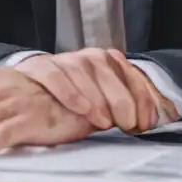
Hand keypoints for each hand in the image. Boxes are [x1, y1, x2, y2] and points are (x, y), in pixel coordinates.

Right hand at [15, 48, 170, 132]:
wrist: (33, 88)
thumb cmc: (76, 100)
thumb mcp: (105, 104)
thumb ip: (124, 108)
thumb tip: (148, 122)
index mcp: (111, 63)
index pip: (132, 77)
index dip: (142, 100)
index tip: (144, 123)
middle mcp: (90, 57)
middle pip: (109, 73)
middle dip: (122, 100)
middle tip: (126, 124)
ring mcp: (65, 60)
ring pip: (84, 73)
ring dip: (97, 98)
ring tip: (104, 122)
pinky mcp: (41, 67)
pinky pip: (56, 76)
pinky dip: (70, 93)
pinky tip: (81, 109)